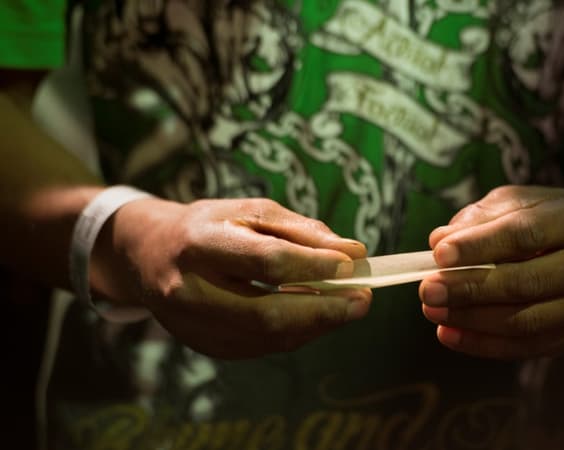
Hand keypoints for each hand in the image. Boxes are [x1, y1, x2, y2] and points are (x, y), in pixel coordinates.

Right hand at [93, 197, 369, 358]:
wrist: (148, 256)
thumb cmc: (208, 225)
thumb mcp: (250, 211)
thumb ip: (301, 231)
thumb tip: (352, 253)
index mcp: (199, 244)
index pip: (266, 261)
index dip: (313, 266)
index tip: (352, 264)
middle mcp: (190, 291)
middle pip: (268, 313)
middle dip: (324, 310)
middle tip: (363, 299)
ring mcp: (195, 327)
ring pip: (269, 337)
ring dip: (317, 324)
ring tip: (348, 306)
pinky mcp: (205, 347)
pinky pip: (263, 347)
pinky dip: (297, 333)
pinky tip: (316, 316)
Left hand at [419, 186, 563, 358]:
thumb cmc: (540, 219)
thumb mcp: (513, 203)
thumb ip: (478, 218)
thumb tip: (440, 242)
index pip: (526, 234)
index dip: (480, 246)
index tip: (439, 254)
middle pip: (528, 283)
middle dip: (470, 289)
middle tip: (428, 291)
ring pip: (527, 322)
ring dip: (472, 320)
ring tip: (433, 313)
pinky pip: (527, 347)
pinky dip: (484, 345)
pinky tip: (450, 335)